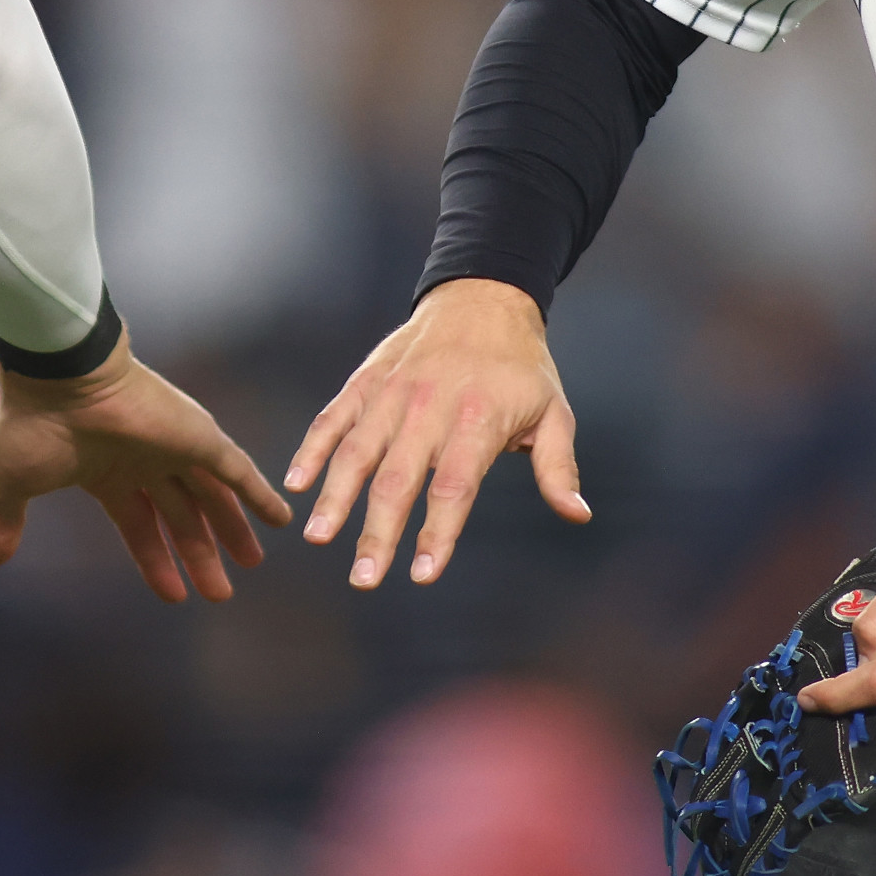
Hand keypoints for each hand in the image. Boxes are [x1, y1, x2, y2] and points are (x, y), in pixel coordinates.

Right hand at [0, 337, 292, 602]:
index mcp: (105, 473)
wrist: (58, 378)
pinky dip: (260, 495)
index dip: (157, 561)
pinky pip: (239, 471)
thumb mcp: (8, 486)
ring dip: (233, 531)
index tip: (176, 594)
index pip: (139, 526)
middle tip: (222, 593)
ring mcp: (175, 447)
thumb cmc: (30, 427)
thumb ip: (2, 526)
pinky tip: (282, 520)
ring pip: (212, 498)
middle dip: (201, 553)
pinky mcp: (199, 436)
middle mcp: (144, 461)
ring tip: (254, 563)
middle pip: (182, 517)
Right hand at [283, 278, 588, 589]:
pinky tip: (297, 484)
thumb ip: (559, 468)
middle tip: (364, 579)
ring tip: (318, 537)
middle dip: (378, 532)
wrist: (482, 297)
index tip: (421, 576)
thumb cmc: (521, 366)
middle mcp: (429, 408)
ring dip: (335, 496)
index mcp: (477, 420)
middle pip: (398, 479)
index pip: (453, 487)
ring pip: (357, 451)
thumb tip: (577, 516)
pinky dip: (312, 449)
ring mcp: (392, 393)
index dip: (437, 534)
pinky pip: (333, 418)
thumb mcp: (554, 412)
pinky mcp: (367, 381)